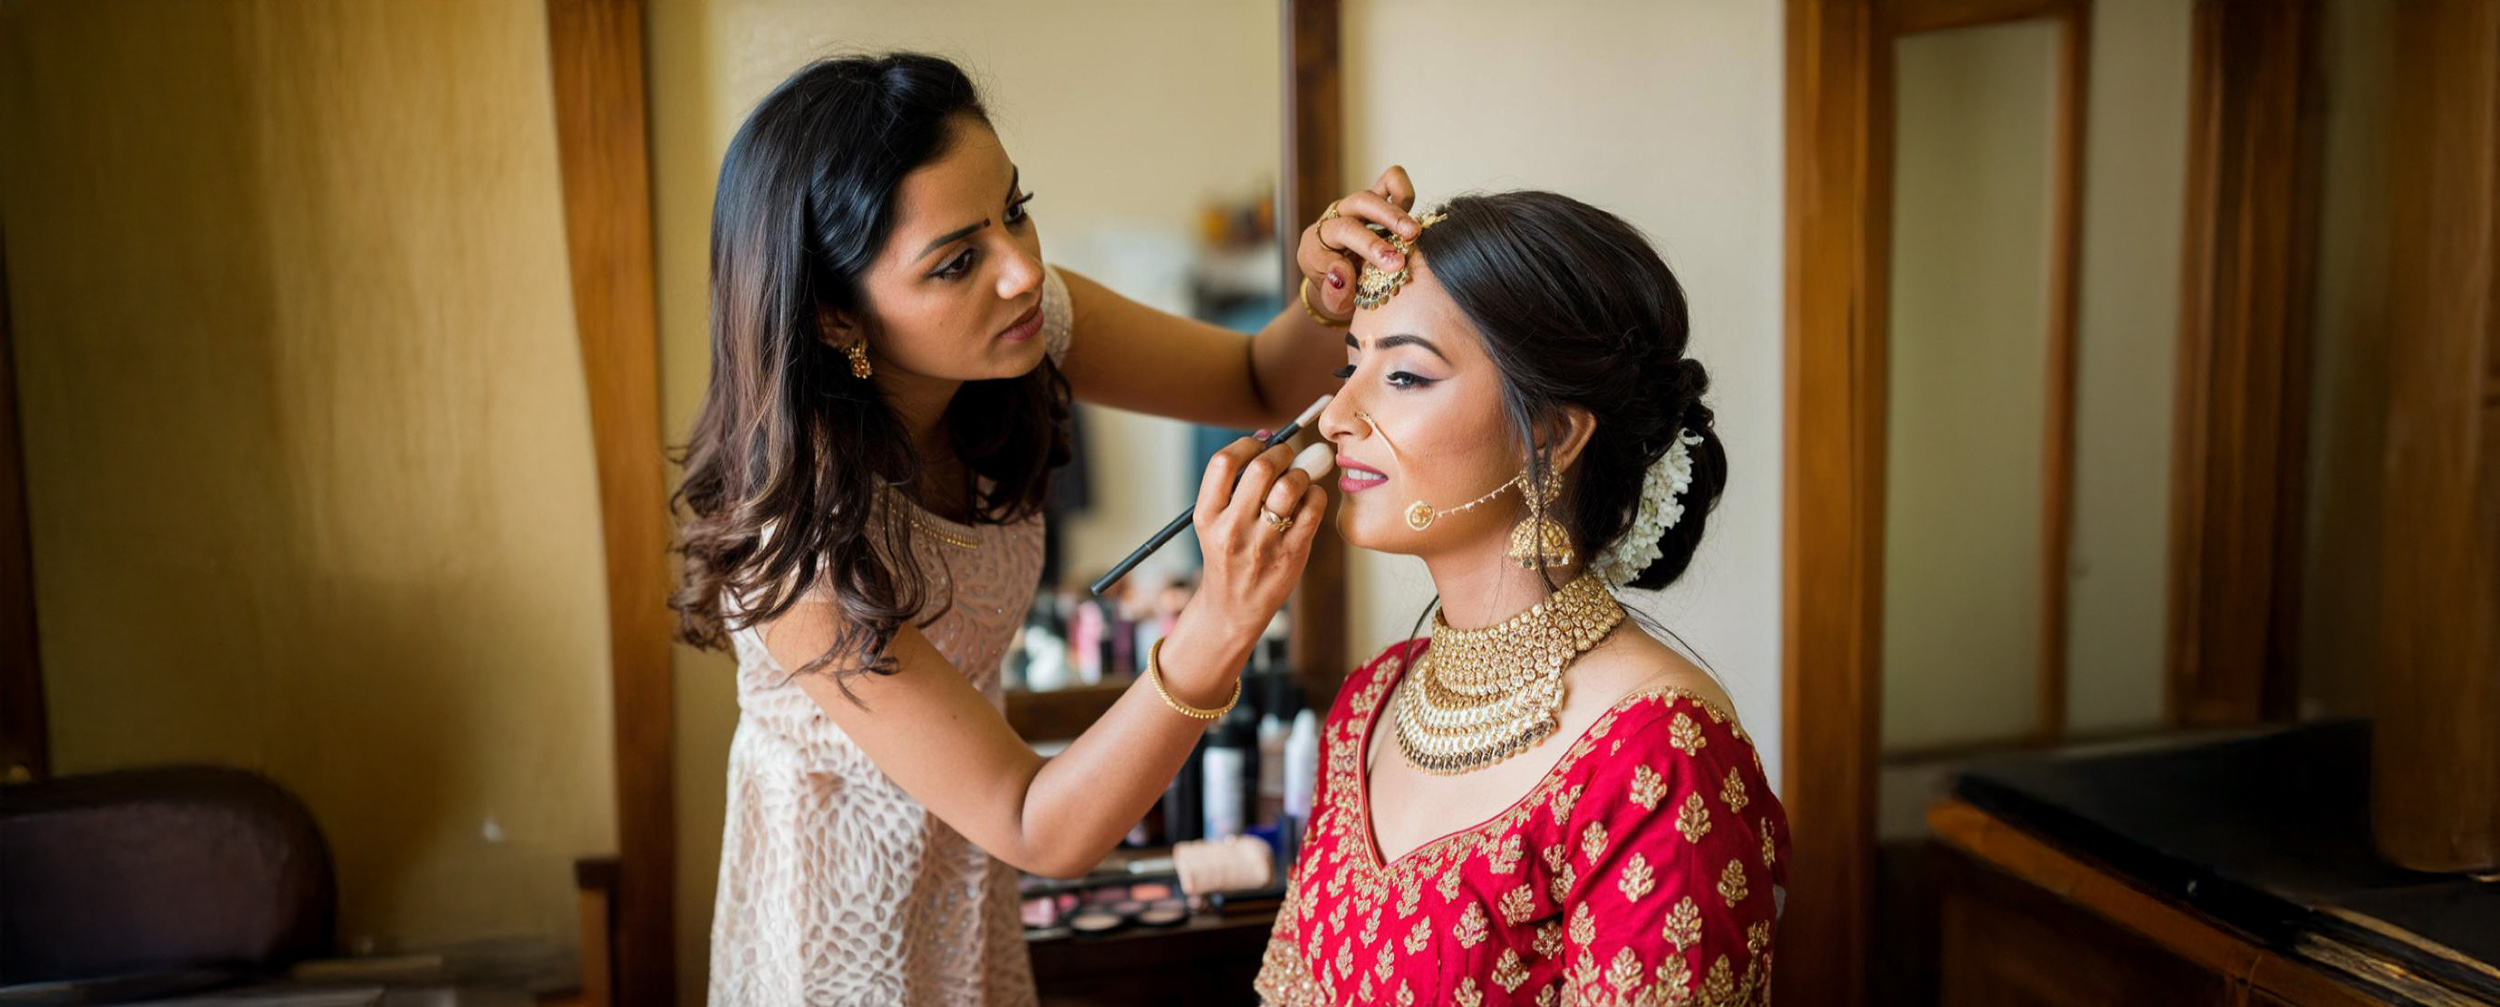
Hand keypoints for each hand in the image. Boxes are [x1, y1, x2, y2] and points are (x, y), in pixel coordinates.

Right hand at [1165, 435, 1327, 694]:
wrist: (1233, 608)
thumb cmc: (1228, 555)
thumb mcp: (1215, 522)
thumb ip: (1236, 484)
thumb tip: (1267, 437)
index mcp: (1207, 516)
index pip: (1223, 463)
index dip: (1247, 444)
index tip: (1260, 443)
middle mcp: (1232, 530)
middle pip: (1261, 469)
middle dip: (1281, 452)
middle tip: (1287, 455)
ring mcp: (1263, 544)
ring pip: (1291, 487)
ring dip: (1300, 473)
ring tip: (1298, 479)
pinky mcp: (1292, 555)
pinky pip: (1313, 508)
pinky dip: (1316, 494)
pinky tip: (1308, 499)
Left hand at [1298, 165, 1418, 320]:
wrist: (1338, 284)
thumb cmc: (1337, 293)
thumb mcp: (1331, 302)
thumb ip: (1334, 294)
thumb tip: (1342, 274)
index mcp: (1317, 240)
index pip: (1342, 231)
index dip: (1369, 246)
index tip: (1392, 265)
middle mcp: (1335, 217)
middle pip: (1359, 204)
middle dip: (1386, 219)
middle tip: (1409, 240)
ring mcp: (1355, 208)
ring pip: (1374, 194)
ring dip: (1397, 212)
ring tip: (1415, 233)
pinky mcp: (1376, 202)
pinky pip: (1389, 182)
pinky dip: (1403, 192)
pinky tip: (1413, 217)